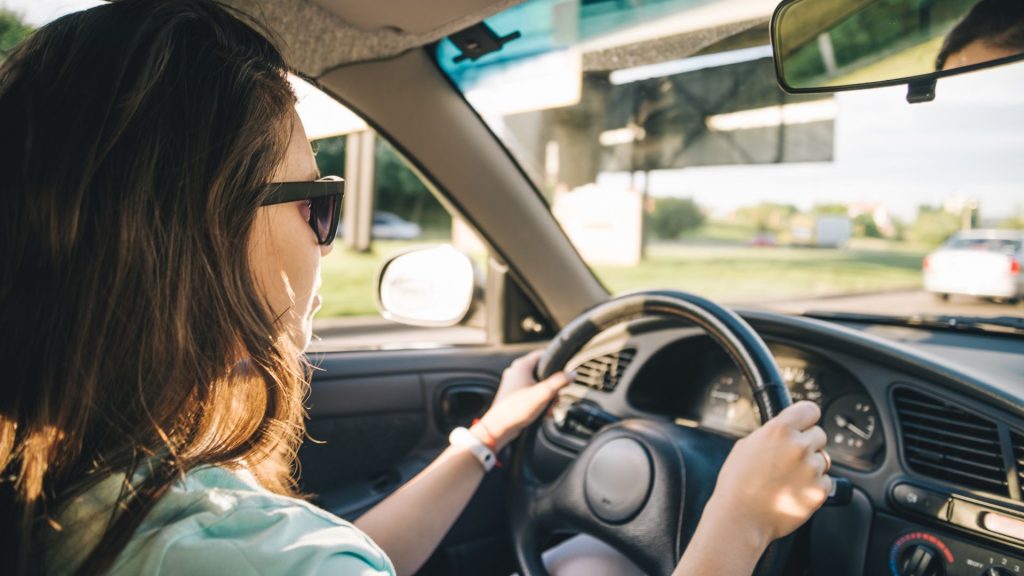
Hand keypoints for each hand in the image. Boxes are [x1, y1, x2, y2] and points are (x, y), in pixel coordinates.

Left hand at [475, 350, 571, 450]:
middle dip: (552, 386)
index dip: (555, 362)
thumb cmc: (517, 409)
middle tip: (556, 396)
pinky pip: (530, 393)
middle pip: (542, 372)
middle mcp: (516, 372)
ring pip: (537, 384)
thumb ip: (559, 382)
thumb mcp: (543, 393)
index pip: (543, 355)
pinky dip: (538, 400)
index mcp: (521, 366)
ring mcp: (513, 383)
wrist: (499, 427)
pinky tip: (543, 411)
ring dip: (546, 395)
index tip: (564, 371)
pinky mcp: (513, 395)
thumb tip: (572, 374)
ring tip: (549, 407)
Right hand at [703, 401, 830, 551]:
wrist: (740, 517)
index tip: (805, 424)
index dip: (806, 418)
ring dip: (811, 466)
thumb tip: (786, 429)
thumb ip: (771, 433)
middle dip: (808, 444)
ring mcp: (811, 469)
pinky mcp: (819, 491)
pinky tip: (793, 491)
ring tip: (788, 478)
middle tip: (790, 458)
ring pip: (824, 459)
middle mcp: (799, 446)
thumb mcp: (747, 445)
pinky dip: (814, 486)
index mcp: (780, 430)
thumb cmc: (738, 483)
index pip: (810, 410)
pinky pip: (826, 481)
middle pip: (820, 434)